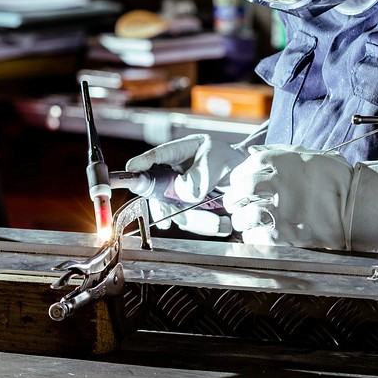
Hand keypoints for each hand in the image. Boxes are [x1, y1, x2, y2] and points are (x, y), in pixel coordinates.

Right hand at [123, 134, 249, 235]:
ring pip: (174, 212)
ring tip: (221, 221)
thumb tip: (185, 193)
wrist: (246, 175)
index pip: (156, 156)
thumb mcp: (219, 159)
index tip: (132, 169)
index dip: (142, 163)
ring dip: (197, 220)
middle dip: (164, 207)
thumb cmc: (229, 158)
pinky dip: (205, 225)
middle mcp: (172, 174)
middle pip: (157, 192)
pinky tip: (221, 223)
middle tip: (174, 215)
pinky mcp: (188, 209)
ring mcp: (178, 193)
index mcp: (178, 152)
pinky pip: (189, 221)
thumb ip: (202, 174)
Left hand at [225, 145, 359, 248]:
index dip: (239, 181)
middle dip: (235, 201)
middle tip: (237, 206)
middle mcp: (272, 182)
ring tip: (247, 223)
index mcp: (276, 161)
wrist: (358, 204)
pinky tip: (259, 236)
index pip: (241, 171)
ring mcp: (277, 208)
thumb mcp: (308, 153)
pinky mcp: (283, 233)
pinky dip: (253, 238)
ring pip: (244, 216)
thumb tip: (253, 151)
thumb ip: (277, 151)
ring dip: (243, 221)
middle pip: (238, 193)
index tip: (241, 188)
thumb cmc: (336, 178)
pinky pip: (256, 237)